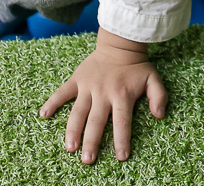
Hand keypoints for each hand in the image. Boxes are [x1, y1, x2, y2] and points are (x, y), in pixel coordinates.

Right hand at [38, 28, 167, 164]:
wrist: (120, 44)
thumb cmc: (137, 66)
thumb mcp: (153, 78)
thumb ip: (159, 96)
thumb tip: (160, 115)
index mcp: (122, 95)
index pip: (122, 121)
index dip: (122, 139)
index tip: (121, 157)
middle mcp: (104, 93)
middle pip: (97, 121)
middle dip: (92, 141)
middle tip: (87, 160)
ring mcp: (88, 86)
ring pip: (78, 111)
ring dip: (72, 130)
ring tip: (69, 148)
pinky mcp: (77, 79)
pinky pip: (62, 92)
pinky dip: (52, 102)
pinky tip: (43, 115)